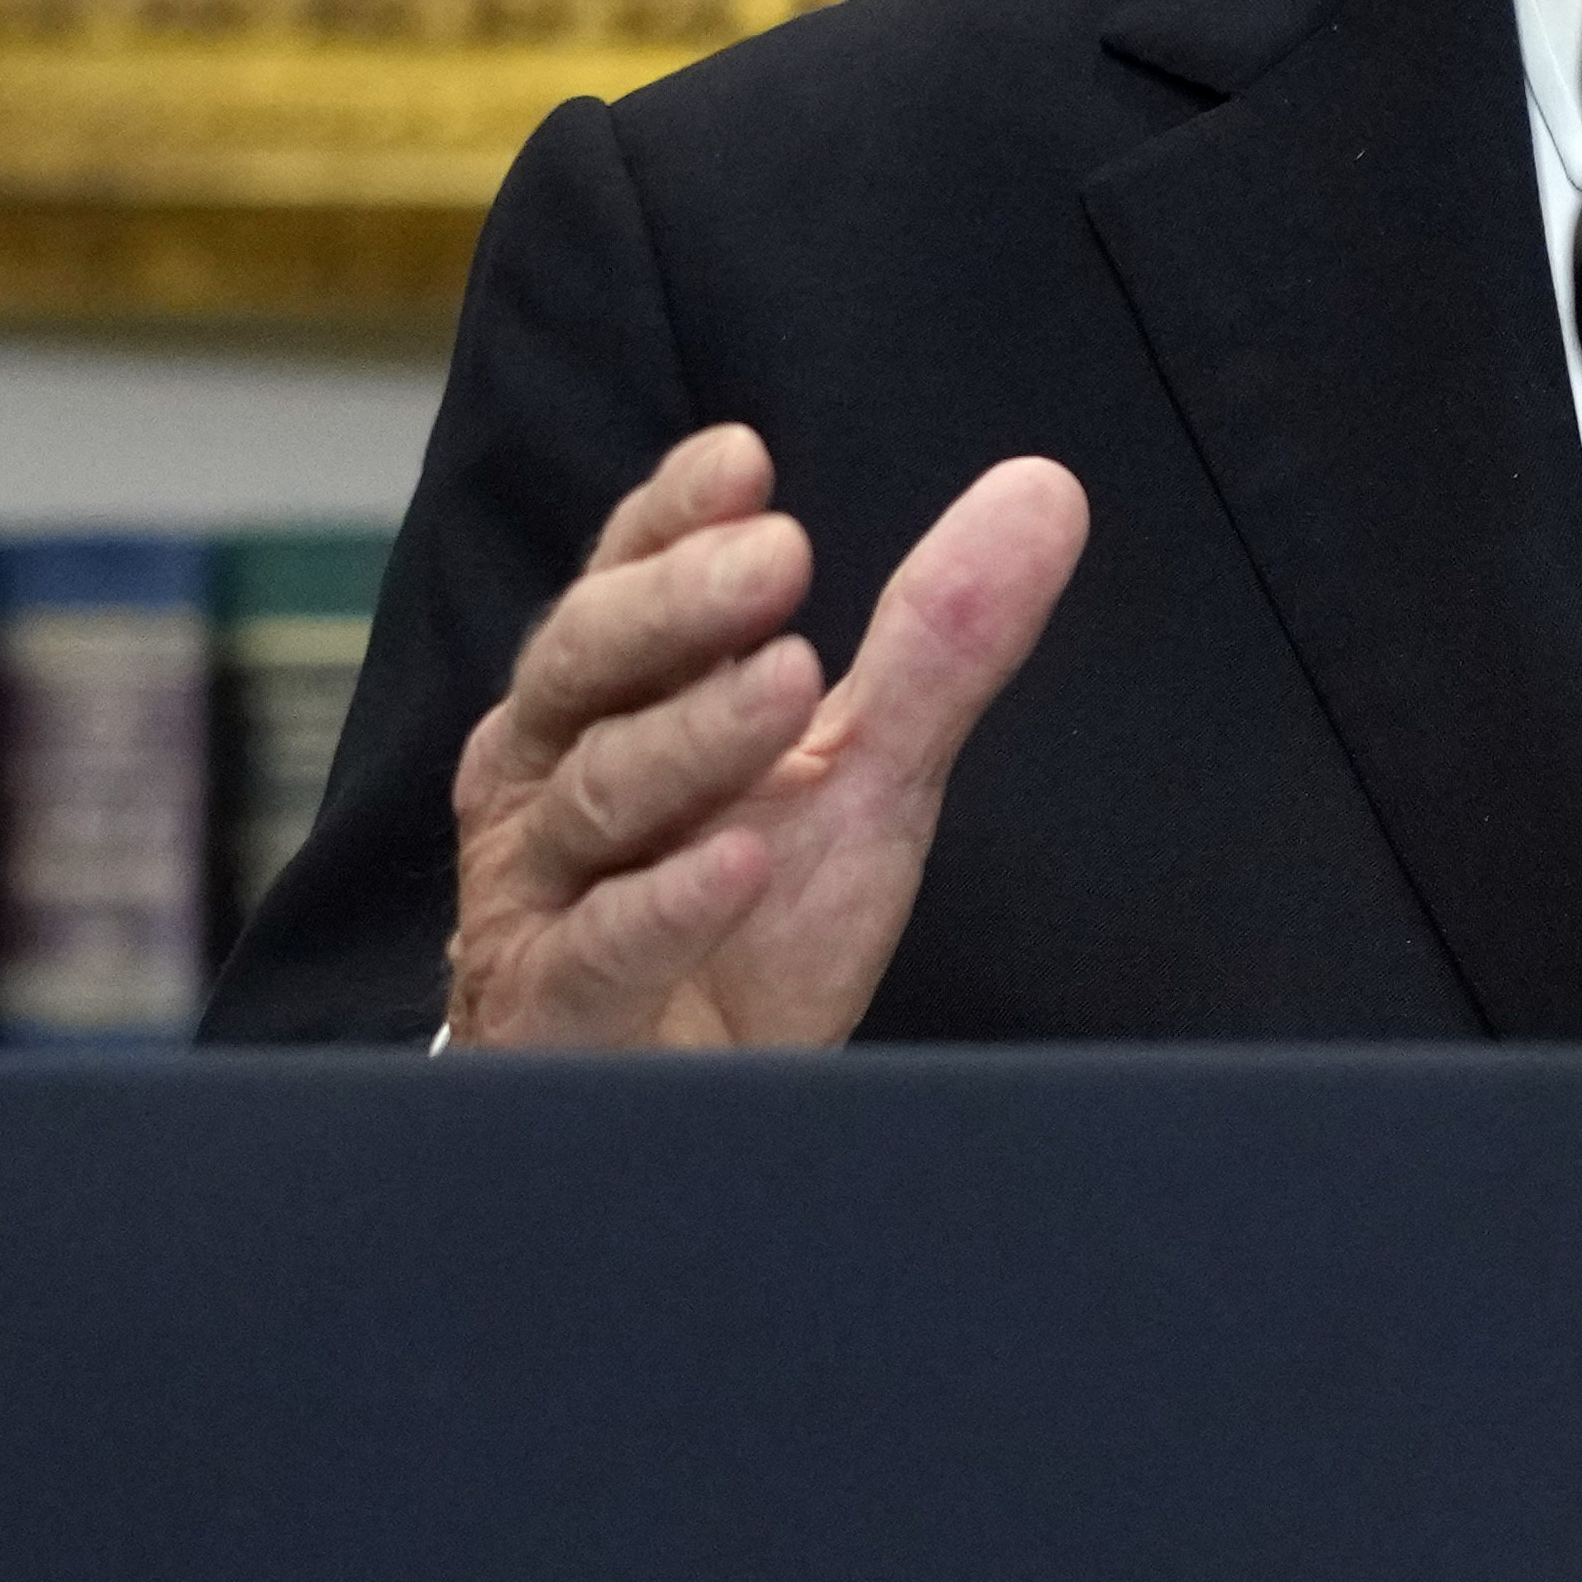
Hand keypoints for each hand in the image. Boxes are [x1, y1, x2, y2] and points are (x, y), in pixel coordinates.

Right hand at [442, 425, 1087, 1048]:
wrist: (687, 1121)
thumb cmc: (746, 934)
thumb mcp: (863, 776)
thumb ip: (936, 644)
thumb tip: (1043, 493)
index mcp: (606, 704)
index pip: (624, 583)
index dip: (670, 520)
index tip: (744, 460)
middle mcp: (549, 781)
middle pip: (588, 665)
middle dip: (679, 604)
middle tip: (779, 553)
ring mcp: (538, 899)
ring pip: (597, 797)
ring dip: (694, 736)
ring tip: (788, 682)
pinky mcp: (553, 1018)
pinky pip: (598, 951)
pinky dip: (666, 906)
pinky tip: (742, 865)